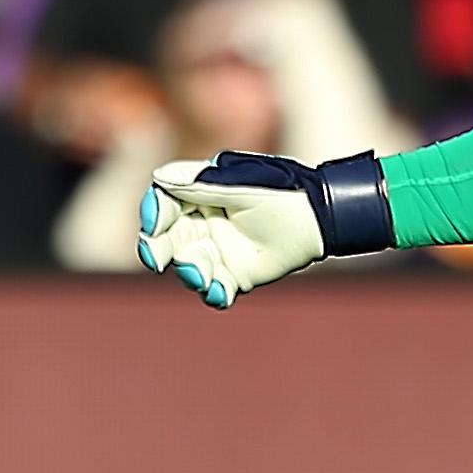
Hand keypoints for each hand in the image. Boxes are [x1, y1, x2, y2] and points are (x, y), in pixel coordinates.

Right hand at [135, 151, 385, 305]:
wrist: (319, 219)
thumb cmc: (282, 192)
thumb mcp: (239, 186)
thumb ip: (200, 186)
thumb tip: (158, 178)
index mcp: (201, 195)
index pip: (165, 203)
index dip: (154, 213)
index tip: (153, 223)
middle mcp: (204, 223)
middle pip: (168, 238)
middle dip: (159, 250)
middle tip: (157, 260)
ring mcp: (218, 250)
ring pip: (189, 266)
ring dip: (190, 272)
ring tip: (204, 276)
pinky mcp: (234, 275)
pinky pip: (214, 289)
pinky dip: (214, 294)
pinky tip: (220, 293)